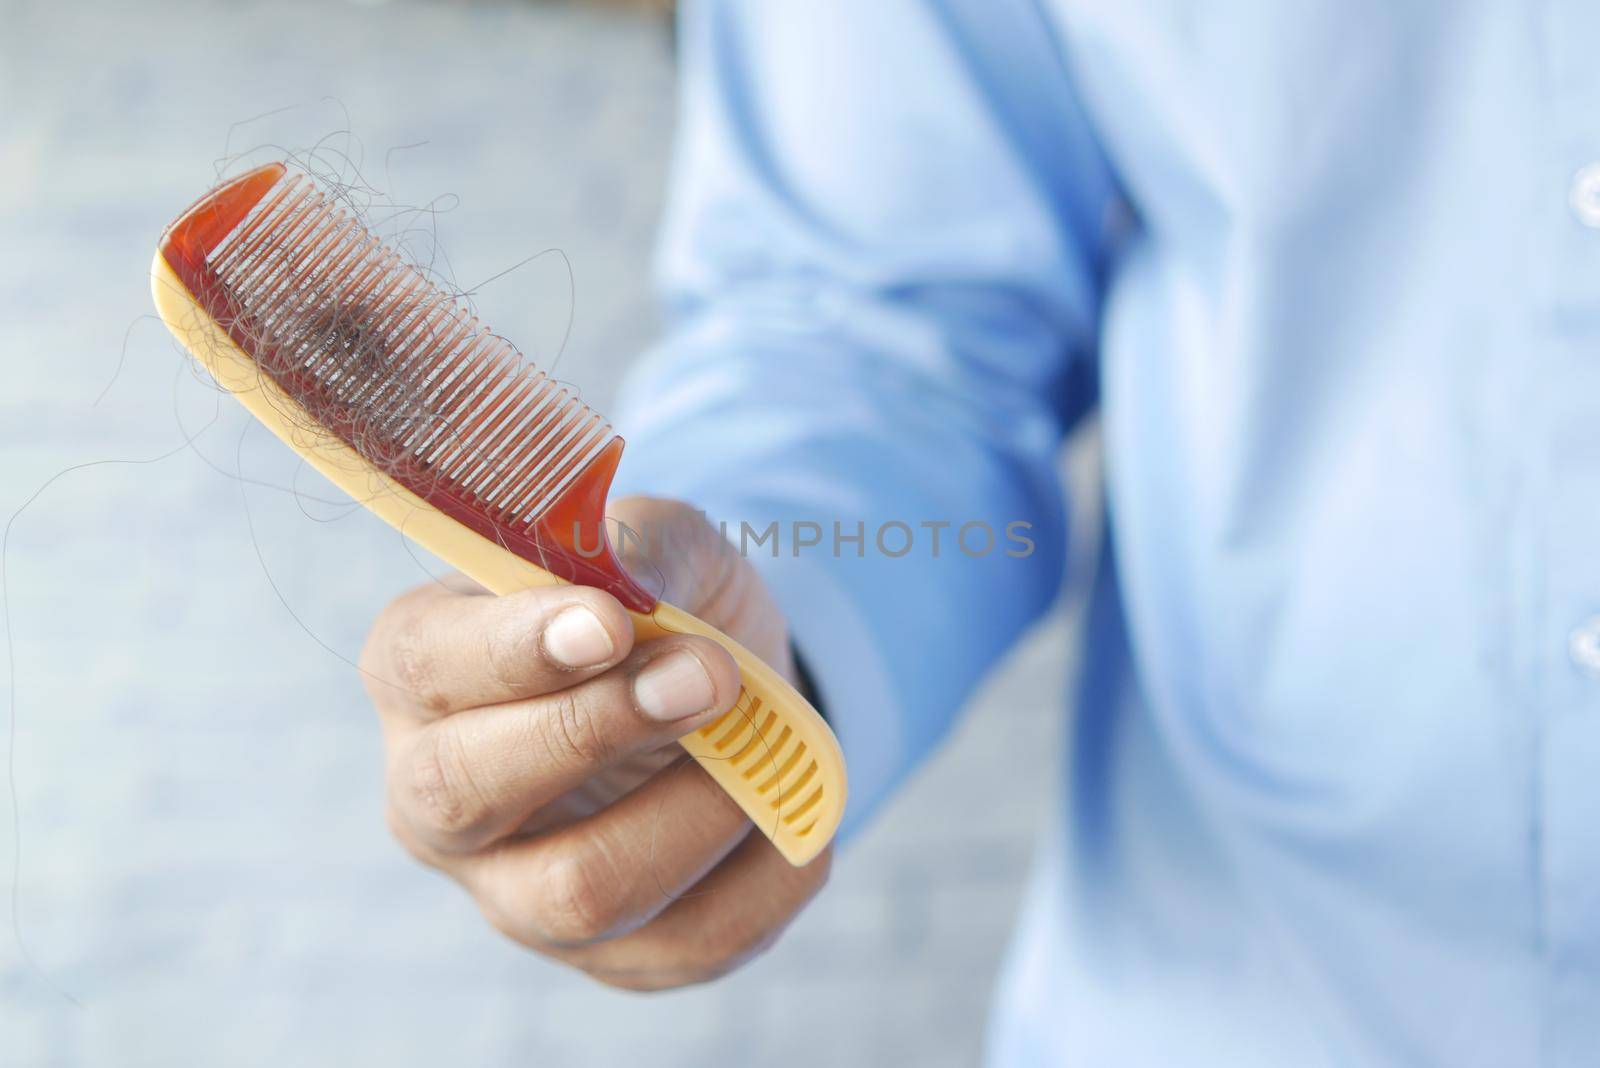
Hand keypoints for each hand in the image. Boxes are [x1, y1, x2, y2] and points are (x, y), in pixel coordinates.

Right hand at [360, 496, 830, 988]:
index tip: (611, 622)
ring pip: (576, 891)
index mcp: (422, 668)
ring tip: (765, 745)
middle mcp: (435, 795)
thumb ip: (641, 555)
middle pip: (460, 793)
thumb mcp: (661, 543)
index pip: (426, 664)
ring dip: (694, 810)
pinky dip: (769, 874)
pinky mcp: (610, 957)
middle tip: (708, 678)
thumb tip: (635, 598)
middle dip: (592, 732)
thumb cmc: (666, 602)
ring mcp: (514, 891)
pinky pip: (691, 942)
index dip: (515, 648)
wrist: (728, 686)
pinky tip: (801, 819)